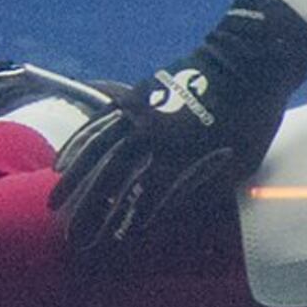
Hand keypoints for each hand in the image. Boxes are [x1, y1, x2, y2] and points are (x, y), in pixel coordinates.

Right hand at [51, 0, 306, 270]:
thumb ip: (203, 188)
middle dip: (88, 211)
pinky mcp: (134, 95)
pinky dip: (79, 143)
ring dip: (73, 179)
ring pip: (97, 149)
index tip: (103, 247)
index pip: (143, 199)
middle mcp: (151, 135)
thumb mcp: (240, 163)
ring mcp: (139, 112)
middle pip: (111, 179)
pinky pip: (99, 122)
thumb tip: (172, 213)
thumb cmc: (252, 118)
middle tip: (69, 237)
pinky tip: (64, 160)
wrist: (248, 59)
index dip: (122, 225)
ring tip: (54, 202)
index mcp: (180, 155)